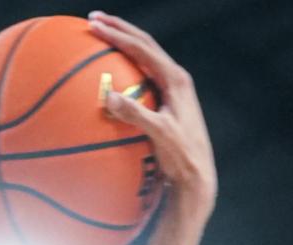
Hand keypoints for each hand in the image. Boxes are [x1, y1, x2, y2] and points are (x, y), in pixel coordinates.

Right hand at [89, 11, 216, 221]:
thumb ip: (136, 114)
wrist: (197, 177)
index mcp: (176, 80)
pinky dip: (126, 69)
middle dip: (120, 29)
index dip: (118, 34)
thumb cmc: (181, 157)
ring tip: (102, 37)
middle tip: (95, 20)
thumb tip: (108, 95)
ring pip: (145, 57)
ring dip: (124, 44)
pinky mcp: (168, 103)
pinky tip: (110, 76)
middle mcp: (176, 79)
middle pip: (144, 44)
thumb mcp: (159, 134)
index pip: (143, 48)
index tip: (95, 26)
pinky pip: (143, 77)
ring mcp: (173, 90)